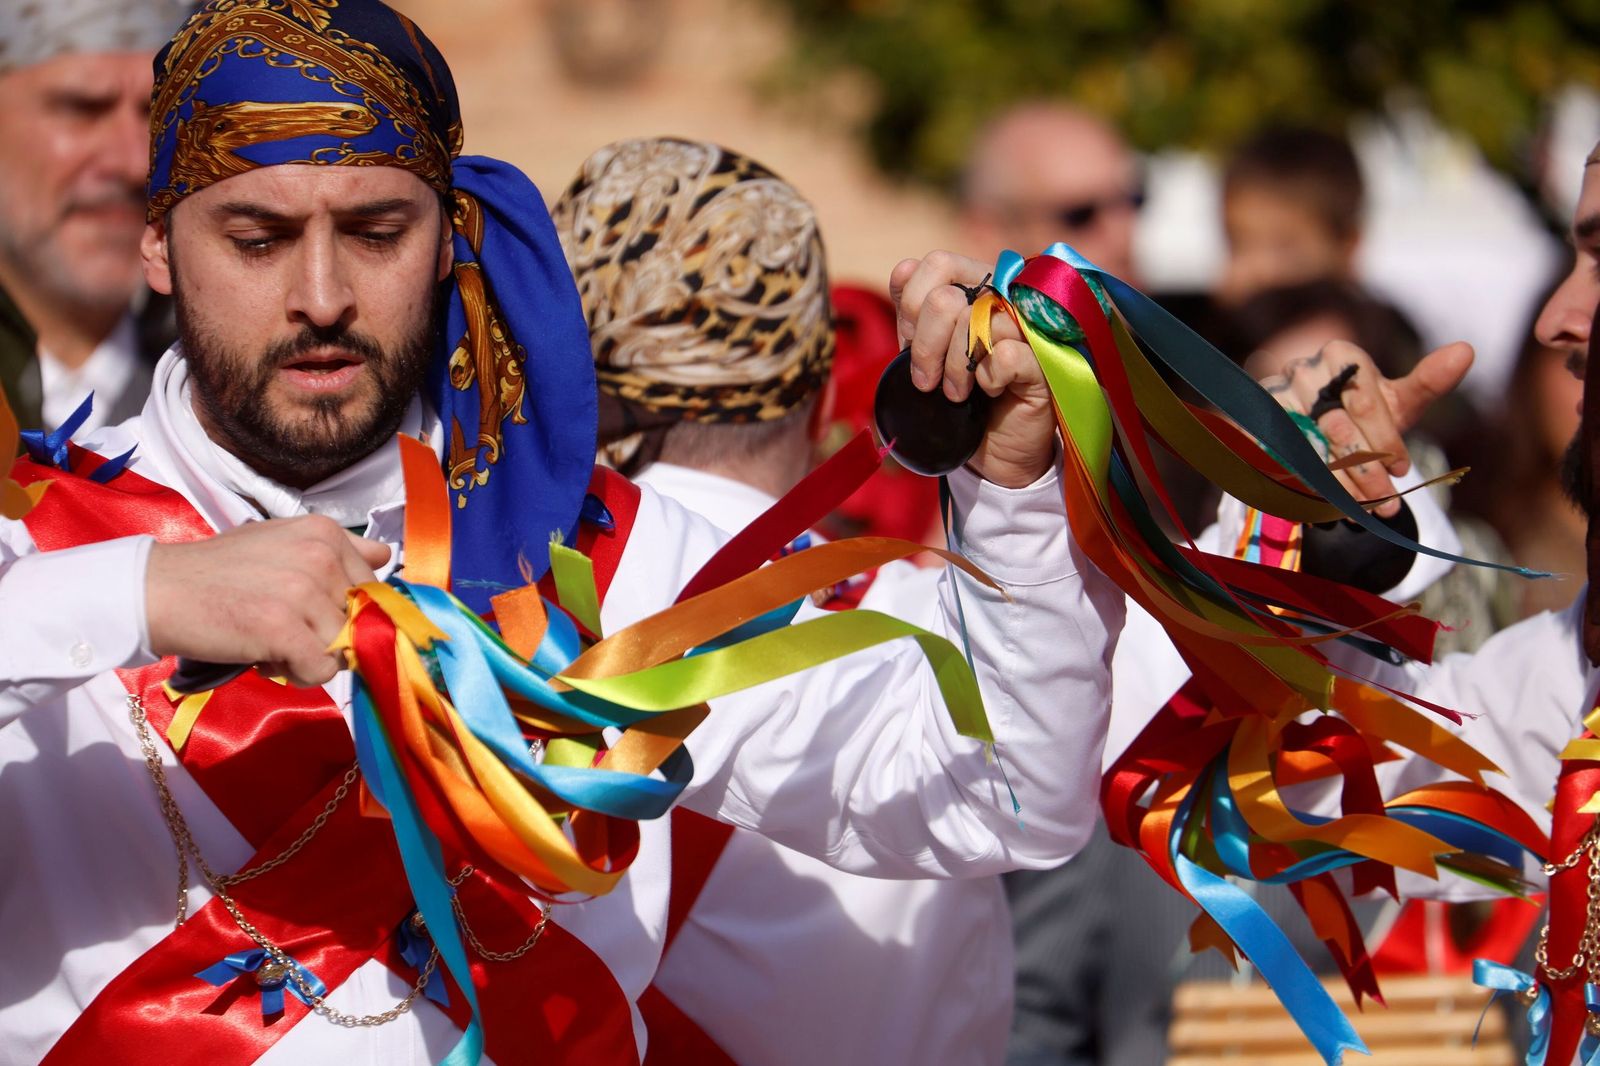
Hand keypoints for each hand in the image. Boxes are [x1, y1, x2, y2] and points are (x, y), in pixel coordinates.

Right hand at [145, 515, 391, 686]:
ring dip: (309, 658)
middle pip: (358, 622)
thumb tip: (387, 556)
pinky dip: (298, 675)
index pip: (372, 590)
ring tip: (270, 643)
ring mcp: (302, 592)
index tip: (306, 612)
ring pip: (342, 649)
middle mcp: (320, 557)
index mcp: (325, 534)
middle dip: (326, 636)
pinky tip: (265, 658)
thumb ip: (337, 550)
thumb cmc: (220, 571)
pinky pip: (321, 670)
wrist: (160, 590)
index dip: (343, 613)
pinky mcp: (283, 628)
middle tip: (282, 629)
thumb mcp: (282, 542)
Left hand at [889, 251, 1056, 487]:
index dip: (912, 306)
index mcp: (978, 284)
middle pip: (947, 296)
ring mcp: (1030, 326)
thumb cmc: (961, 397)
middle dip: (925, 346)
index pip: (937, 263)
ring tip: (955, 394)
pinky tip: (990, 391)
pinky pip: (1006, 356)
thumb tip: (904, 267)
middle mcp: (1006, 296)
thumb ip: (915, 312)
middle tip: (925, 380)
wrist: (994, 449)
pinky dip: (988, 378)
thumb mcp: (928, 352)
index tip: (906, 343)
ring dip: (954, 369)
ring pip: (976, 323)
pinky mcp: (1047, 360)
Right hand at [1258, 339, 1472, 517]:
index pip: (1366, 403)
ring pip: (1308, 449)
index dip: (1387, 441)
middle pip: (1337, 428)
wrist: (1312, 428)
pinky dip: (1308, 487)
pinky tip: (1331, 507)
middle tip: (1389, 502)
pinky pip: (1281, 461)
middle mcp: (1301, 369)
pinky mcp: (1251, 425)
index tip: (1404, 470)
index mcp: (1340, 354)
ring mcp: (1272, 397)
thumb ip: (1428, 380)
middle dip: (1366, 470)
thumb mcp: (1395, 401)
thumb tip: (1466, 351)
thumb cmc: (1362, 413)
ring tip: (1365, 510)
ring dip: (1339, 485)